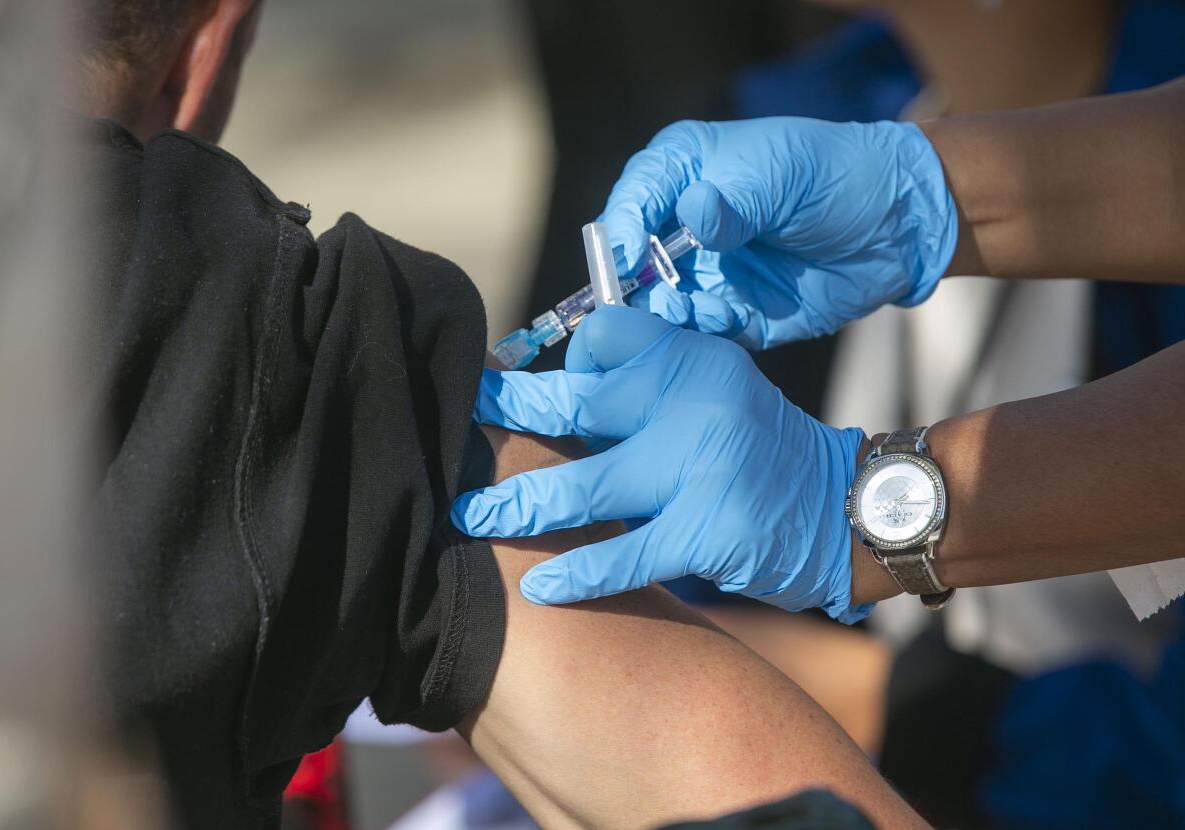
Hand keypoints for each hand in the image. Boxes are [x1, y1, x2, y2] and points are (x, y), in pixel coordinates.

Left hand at [451, 306, 871, 622]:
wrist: (840, 510)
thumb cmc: (756, 452)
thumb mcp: (713, 391)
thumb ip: (646, 386)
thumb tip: (556, 392)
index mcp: (692, 358)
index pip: (604, 339)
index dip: (557, 364)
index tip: (517, 387)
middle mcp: (696, 398)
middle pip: (579, 404)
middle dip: (510, 417)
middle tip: (457, 424)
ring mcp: (701, 464)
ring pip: (585, 485)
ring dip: (517, 506)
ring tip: (469, 516)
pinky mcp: (707, 528)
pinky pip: (624, 554)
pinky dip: (578, 573)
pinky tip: (536, 587)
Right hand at [601, 117, 958, 348]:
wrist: (896, 226)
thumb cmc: (837, 177)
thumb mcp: (784, 175)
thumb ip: (734, 200)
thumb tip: (693, 213)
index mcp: (687, 171)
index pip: (634, 198)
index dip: (621, 228)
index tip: (625, 257)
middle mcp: (684, 224)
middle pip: (632, 258)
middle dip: (635, 282)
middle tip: (653, 297)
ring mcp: (705, 270)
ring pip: (660, 300)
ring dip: (670, 310)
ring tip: (697, 308)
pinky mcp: (730, 310)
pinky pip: (701, 329)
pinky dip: (706, 328)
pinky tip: (728, 317)